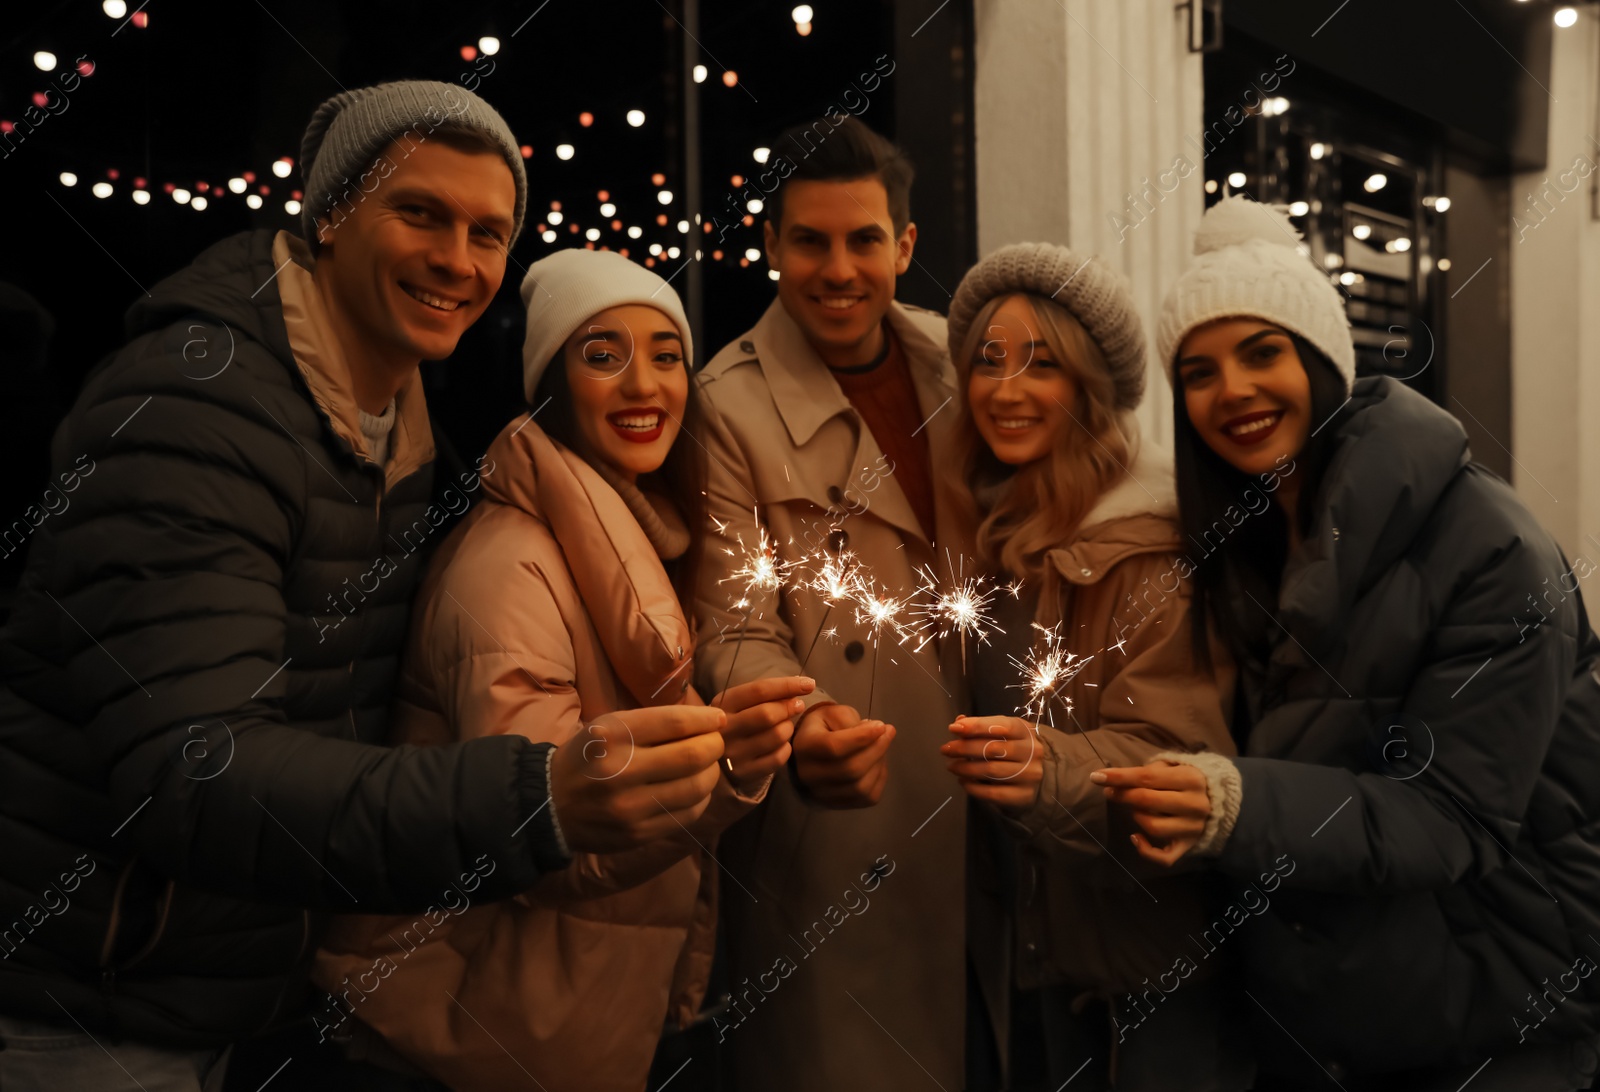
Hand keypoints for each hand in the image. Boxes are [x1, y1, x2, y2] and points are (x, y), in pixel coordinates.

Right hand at [548, 705, 725, 852]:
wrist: (551, 803)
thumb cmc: (588, 756)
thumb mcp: (610, 726)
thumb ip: (655, 723)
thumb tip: (709, 722)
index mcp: (612, 735)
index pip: (675, 723)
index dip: (706, 719)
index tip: (718, 718)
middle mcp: (620, 770)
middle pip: (693, 756)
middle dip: (714, 746)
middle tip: (714, 742)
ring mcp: (629, 807)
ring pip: (696, 787)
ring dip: (712, 773)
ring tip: (707, 766)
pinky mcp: (638, 833)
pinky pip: (687, 814)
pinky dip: (701, 799)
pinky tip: (695, 790)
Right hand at [711, 675, 814, 790]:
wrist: (711, 756)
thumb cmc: (733, 722)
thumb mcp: (739, 703)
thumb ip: (764, 693)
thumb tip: (801, 686)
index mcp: (722, 705)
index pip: (759, 690)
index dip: (787, 685)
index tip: (808, 683)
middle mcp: (724, 729)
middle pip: (768, 714)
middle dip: (789, 707)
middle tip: (797, 706)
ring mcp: (733, 754)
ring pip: (776, 736)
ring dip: (788, 727)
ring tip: (785, 725)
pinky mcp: (743, 773)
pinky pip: (778, 758)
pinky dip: (787, 748)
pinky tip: (782, 743)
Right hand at [792, 703, 893, 807]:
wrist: (811, 750)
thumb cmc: (824, 727)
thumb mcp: (832, 713)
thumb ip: (850, 720)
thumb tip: (876, 731)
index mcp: (805, 747)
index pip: (834, 747)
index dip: (861, 737)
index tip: (882, 726)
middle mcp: (809, 775)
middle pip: (851, 769)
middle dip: (877, 749)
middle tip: (888, 732)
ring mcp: (822, 794)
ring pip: (860, 786)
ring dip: (880, 764)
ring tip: (882, 745)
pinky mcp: (837, 804)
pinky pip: (868, 797)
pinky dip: (879, 778)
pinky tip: (878, 762)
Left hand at [941, 715, 1043, 812]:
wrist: (1041, 776)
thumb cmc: (1014, 749)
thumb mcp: (1003, 733)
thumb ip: (981, 727)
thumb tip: (959, 723)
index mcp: (1025, 731)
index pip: (1001, 725)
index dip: (976, 726)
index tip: (953, 728)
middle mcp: (1031, 751)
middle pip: (992, 749)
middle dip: (964, 748)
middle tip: (945, 750)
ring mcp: (1029, 774)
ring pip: (991, 771)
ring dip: (966, 768)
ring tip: (952, 766)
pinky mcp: (1024, 795)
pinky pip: (993, 793)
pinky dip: (973, 787)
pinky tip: (963, 781)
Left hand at [1090, 760, 1210, 865]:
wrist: (1223, 803)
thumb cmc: (1187, 781)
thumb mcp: (1173, 767)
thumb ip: (1149, 771)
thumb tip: (1116, 780)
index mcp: (1190, 778)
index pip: (1147, 777)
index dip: (1119, 777)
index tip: (1096, 777)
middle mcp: (1194, 804)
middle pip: (1147, 801)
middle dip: (1122, 795)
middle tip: (1110, 792)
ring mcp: (1193, 828)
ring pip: (1152, 827)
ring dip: (1136, 817)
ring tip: (1136, 809)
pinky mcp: (1190, 846)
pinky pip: (1164, 857)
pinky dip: (1145, 850)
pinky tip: (1135, 837)